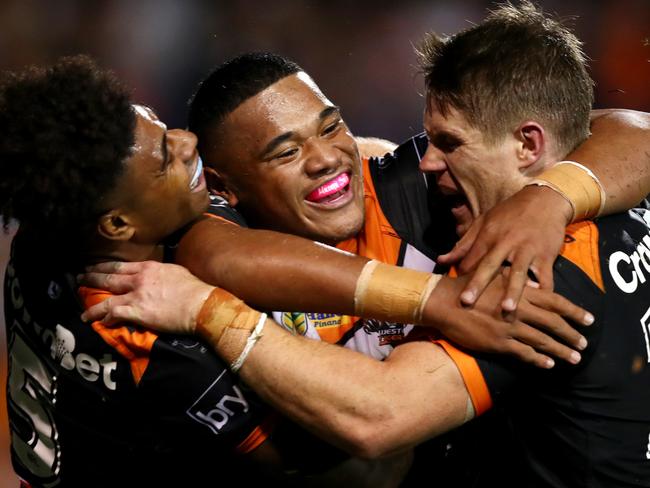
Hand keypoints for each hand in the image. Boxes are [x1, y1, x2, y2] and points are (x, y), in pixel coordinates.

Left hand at [78, 261, 213, 334]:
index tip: (95, 267)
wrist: (201, 304)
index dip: (105, 266)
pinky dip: (104, 318)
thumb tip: (158, 276)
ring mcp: (136, 296)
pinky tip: (99, 322)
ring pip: (107, 299)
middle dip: (92, 278)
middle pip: (109, 278)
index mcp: (149, 268)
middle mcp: (139, 279)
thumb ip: (162, 273)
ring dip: (92, 305)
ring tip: (83, 311)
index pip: (120, 265)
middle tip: (80, 279)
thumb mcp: (177, 272)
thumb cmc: (195, 289)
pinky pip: (114, 314)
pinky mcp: (137, 312)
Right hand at [422, 273, 592, 368]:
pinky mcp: (498, 342)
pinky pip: (524, 353)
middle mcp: (519, 309)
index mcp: (520, 291)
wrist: (444, 302)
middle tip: (585, 343)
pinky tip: (549, 364)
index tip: (589, 320)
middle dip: (572, 334)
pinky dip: (539, 359)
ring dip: (561, 350)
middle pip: (554, 323)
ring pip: (542, 340)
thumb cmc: (468, 286)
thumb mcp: (494, 275)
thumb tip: (538, 286)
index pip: (556, 302)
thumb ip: (517, 280)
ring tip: (574, 358)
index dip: (574, 311)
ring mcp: (509, 327)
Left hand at [437, 185, 572, 312]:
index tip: (453, 291)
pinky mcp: (546, 255)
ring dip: (512, 292)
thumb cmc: (510, 213)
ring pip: (518, 273)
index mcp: (488, 235)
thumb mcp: (484, 222)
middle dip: (477, 284)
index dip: (462, 274)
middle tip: (466, 302)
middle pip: (489, 265)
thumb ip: (463, 244)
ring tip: (507, 310)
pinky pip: (545, 276)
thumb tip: (441, 260)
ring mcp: (527, 250)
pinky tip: (538, 304)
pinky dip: (543, 290)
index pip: (471, 258)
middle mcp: (506, 243)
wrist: (545, 199)